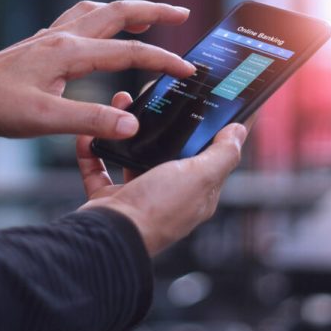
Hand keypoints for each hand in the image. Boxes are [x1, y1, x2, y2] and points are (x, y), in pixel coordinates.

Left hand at [0, 0, 194, 141]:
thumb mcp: (44, 120)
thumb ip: (90, 121)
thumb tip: (131, 126)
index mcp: (68, 52)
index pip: (128, 52)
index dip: (162, 60)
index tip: (188, 71)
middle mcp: (62, 37)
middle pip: (117, 12)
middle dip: (153, 12)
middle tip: (183, 15)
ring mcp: (50, 38)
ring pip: (97, 12)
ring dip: (127, 12)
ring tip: (148, 19)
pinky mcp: (41, 46)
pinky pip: (79, 21)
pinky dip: (101, 20)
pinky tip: (100, 35)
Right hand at [76, 91, 250, 256]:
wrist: (109, 236)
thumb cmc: (156, 211)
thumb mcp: (199, 177)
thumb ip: (222, 154)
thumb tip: (239, 132)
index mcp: (196, 190)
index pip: (212, 153)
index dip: (214, 127)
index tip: (213, 100)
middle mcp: (169, 193)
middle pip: (169, 148)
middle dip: (163, 121)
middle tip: (158, 94)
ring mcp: (138, 195)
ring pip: (133, 153)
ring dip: (127, 129)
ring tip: (123, 104)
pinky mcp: (109, 197)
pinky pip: (99, 168)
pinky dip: (93, 150)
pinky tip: (91, 133)